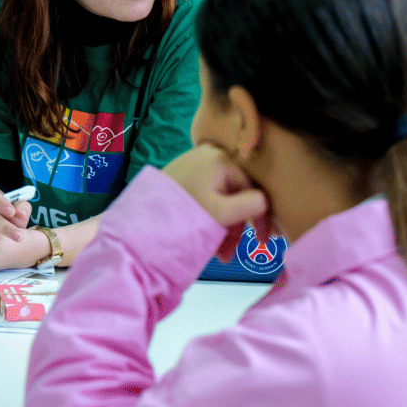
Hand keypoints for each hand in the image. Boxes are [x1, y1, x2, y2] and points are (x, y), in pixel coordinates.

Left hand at [162, 144, 269, 260]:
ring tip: (216, 250)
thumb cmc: (183, 212)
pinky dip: (210, 213)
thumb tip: (265, 202)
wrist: (141, 218)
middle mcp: (209, 154)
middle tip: (226, 252)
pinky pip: (207, 192)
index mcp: (222, 159)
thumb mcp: (222, 213)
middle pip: (235, 193)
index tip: (262, 241)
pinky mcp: (183, 172)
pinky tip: (205, 232)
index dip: (258, 217)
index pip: (252, 189)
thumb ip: (251, 206)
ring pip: (221, 195)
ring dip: (223, 223)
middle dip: (234, 225)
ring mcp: (194, 162)